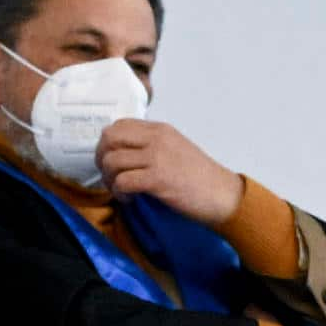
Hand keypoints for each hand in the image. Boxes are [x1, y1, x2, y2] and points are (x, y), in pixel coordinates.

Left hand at [96, 119, 243, 225]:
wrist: (223, 196)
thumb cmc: (201, 179)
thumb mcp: (176, 149)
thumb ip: (152, 145)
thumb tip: (125, 154)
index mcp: (160, 130)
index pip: (118, 125)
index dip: (108, 144)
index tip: (112, 161)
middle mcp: (156, 139)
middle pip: (109, 139)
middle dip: (102, 160)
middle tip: (111, 177)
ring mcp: (157, 158)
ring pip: (112, 161)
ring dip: (110, 180)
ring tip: (122, 191)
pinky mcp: (157, 179)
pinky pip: (122, 182)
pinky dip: (120, 193)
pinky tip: (131, 199)